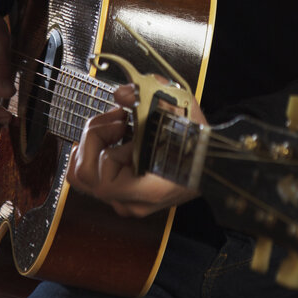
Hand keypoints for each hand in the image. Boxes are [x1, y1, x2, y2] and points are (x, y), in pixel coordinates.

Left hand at [67, 83, 205, 217]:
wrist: (212, 158)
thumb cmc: (196, 137)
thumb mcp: (177, 106)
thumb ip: (147, 95)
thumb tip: (120, 94)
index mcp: (146, 191)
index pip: (102, 179)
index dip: (106, 147)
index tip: (124, 124)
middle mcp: (132, 203)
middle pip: (85, 175)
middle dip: (95, 137)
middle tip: (117, 118)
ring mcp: (126, 202)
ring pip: (85, 176)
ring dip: (96, 141)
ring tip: (118, 124)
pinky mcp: (123, 195)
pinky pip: (94, 176)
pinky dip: (97, 151)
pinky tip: (114, 136)